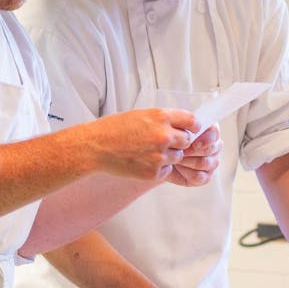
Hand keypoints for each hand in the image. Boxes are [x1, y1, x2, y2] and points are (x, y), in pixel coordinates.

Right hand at [84, 108, 198, 180]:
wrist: (95, 147)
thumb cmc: (115, 129)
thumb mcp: (141, 115)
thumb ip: (163, 120)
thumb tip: (182, 125)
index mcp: (161, 117)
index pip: (192, 121)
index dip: (193, 126)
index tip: (192, 129)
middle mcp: (163, 135)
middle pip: (187, 141)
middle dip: (179, 142)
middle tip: (163, 142)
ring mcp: (159, 156)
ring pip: (177, 157)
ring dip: (168, 155)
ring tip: (147, 151)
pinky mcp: (153, 172)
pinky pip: (166, 170)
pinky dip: (158, 167)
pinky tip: (142, 161)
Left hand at [167, 124, 221, 186]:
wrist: (158, 156)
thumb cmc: (167, 140)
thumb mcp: (172, 127)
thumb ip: (184, 124)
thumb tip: (192, 125)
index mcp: (209, 131)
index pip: (214, 133)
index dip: (206, 139)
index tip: (194, 143)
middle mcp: (213, 146)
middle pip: (210, 149)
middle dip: (192, 151)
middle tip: (179, 151)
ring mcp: (211, 162)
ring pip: (204, 163)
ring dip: (187, 161)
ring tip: (175, 158)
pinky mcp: (205, 176)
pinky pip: (199, 176)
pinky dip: (186, 173)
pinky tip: (178, 168)